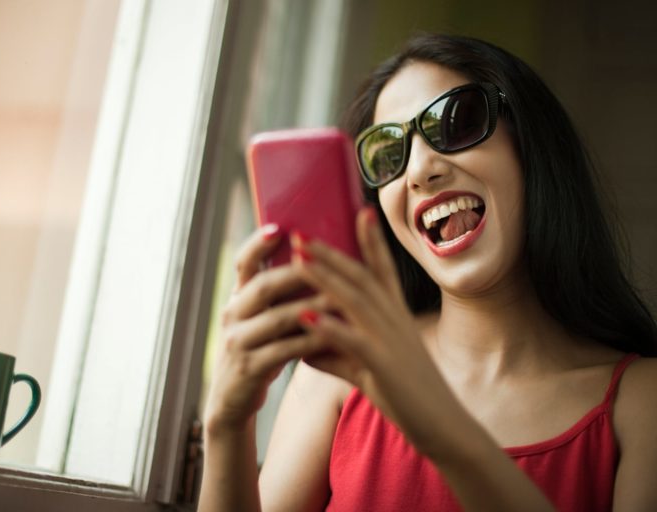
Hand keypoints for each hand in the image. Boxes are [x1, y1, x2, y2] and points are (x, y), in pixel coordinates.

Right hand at [203, 224, 328, 435]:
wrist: (232, 402)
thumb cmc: (259, 353)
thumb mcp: (260, 321)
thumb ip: (278, 297)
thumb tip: (317, 260)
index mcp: (238, 299)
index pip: (243, 263)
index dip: (258, 244)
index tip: (279, 227)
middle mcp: (233, 315)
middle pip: (262, 286)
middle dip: (295, 272)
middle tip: (325, 260)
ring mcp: (237, 342)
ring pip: (276, 319)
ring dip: (310, 306)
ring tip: (339, 297)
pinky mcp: (248, 369)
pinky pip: (282, 351)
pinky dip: (308, 342)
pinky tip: (331, 336)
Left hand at [292, 207, 456, 452]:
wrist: (442, 427)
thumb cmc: (407, 395)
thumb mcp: (369, 370)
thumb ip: (337, 356)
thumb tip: (304, 350)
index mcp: (395, 317)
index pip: (382, 270)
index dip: (372, 240)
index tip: (361, 210)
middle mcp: (394, 321)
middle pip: (360, 277)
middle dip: (330, 254)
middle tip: (301, 232)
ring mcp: (390, 341)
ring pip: (354, 301)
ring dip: (324, 279)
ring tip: (297, 261)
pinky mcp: (384, 366)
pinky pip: (353, 342)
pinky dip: (328, 328)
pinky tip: (304, 318)